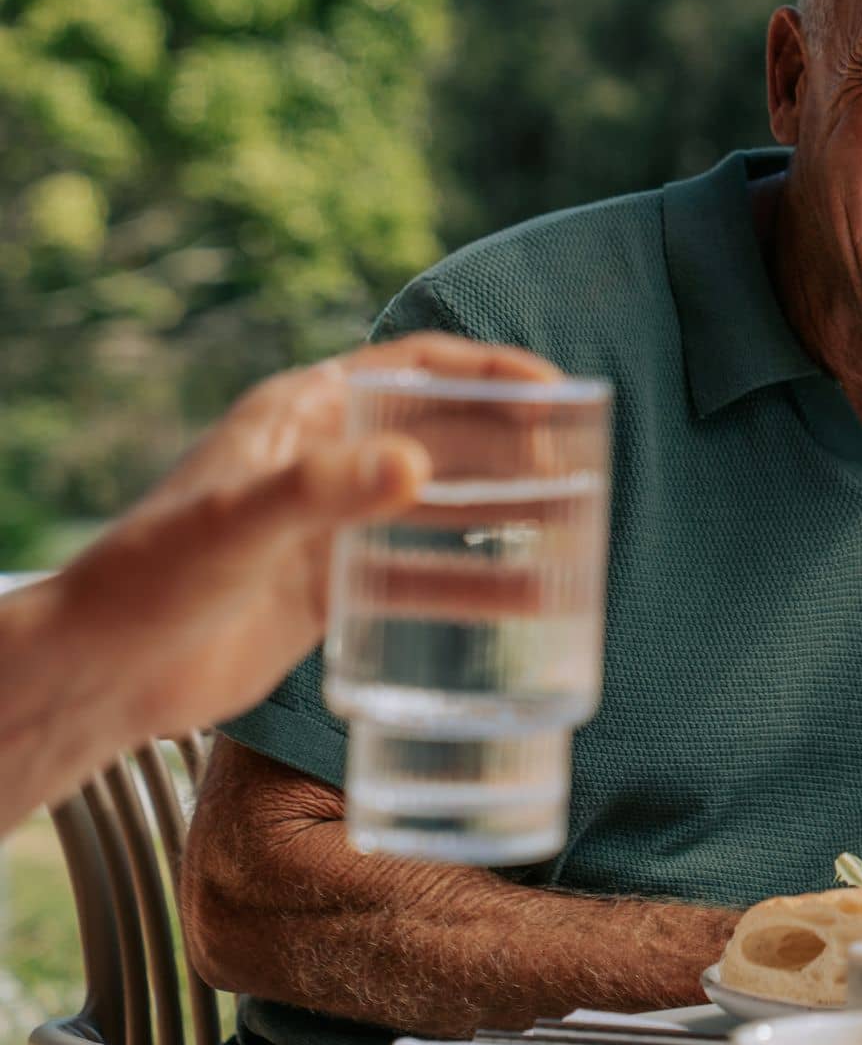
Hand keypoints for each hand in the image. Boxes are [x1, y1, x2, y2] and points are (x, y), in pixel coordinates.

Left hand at [56, 332, 561, 739]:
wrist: (100, 674)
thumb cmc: (148, 579)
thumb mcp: (238, 522)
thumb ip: (324, 489)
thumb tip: (419, 463)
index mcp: (300, 417)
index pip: (412, 370)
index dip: (488, 370)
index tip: (555, 388)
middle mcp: (323, 464)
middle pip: (438, 435)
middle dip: (511, 444)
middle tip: (580, 463)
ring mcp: (329, 529)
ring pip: (437, 509)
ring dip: (502, 516)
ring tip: (572, 532)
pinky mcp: (331, 592)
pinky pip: (420, 577)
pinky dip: (472, 584)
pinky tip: (523, 601)